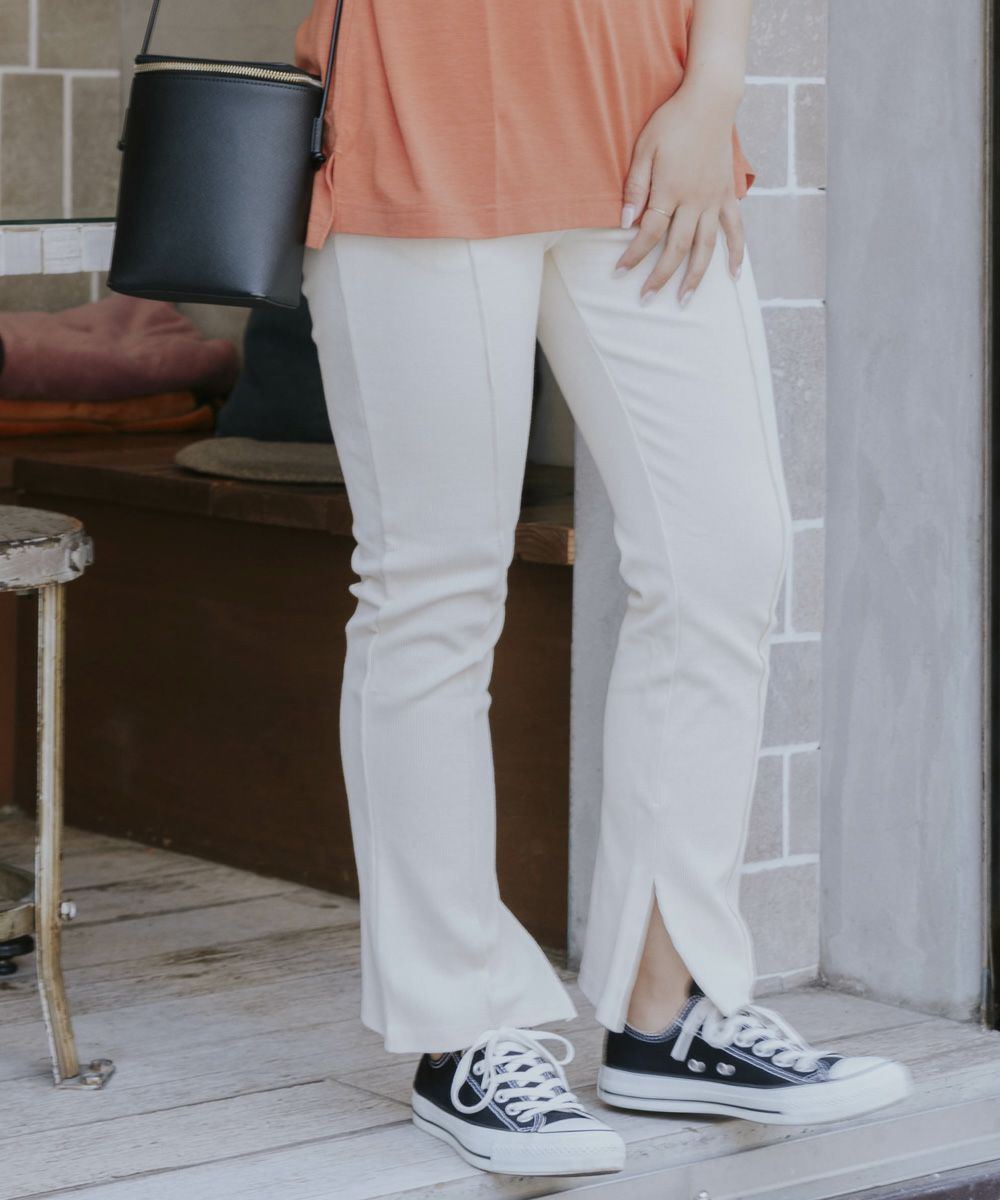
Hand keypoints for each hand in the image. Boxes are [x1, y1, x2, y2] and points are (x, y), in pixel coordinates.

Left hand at [615, 83, 745, 305]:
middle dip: (660, 276)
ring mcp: (714, 200)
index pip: (648, 232)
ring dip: (695, 277)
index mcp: (670, 190)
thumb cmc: (671, 122)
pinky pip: (735, 229)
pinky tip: (734, 274)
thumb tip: (625, 222)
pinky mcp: (728, 195)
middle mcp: (694, 201)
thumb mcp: (643, 149)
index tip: (619, 272)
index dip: (633, 255)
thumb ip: (635, 187)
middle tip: (645, 299)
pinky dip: (736, 253)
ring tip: (684, 299)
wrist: (710, 100)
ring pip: (705, 247)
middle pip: (676, 248)